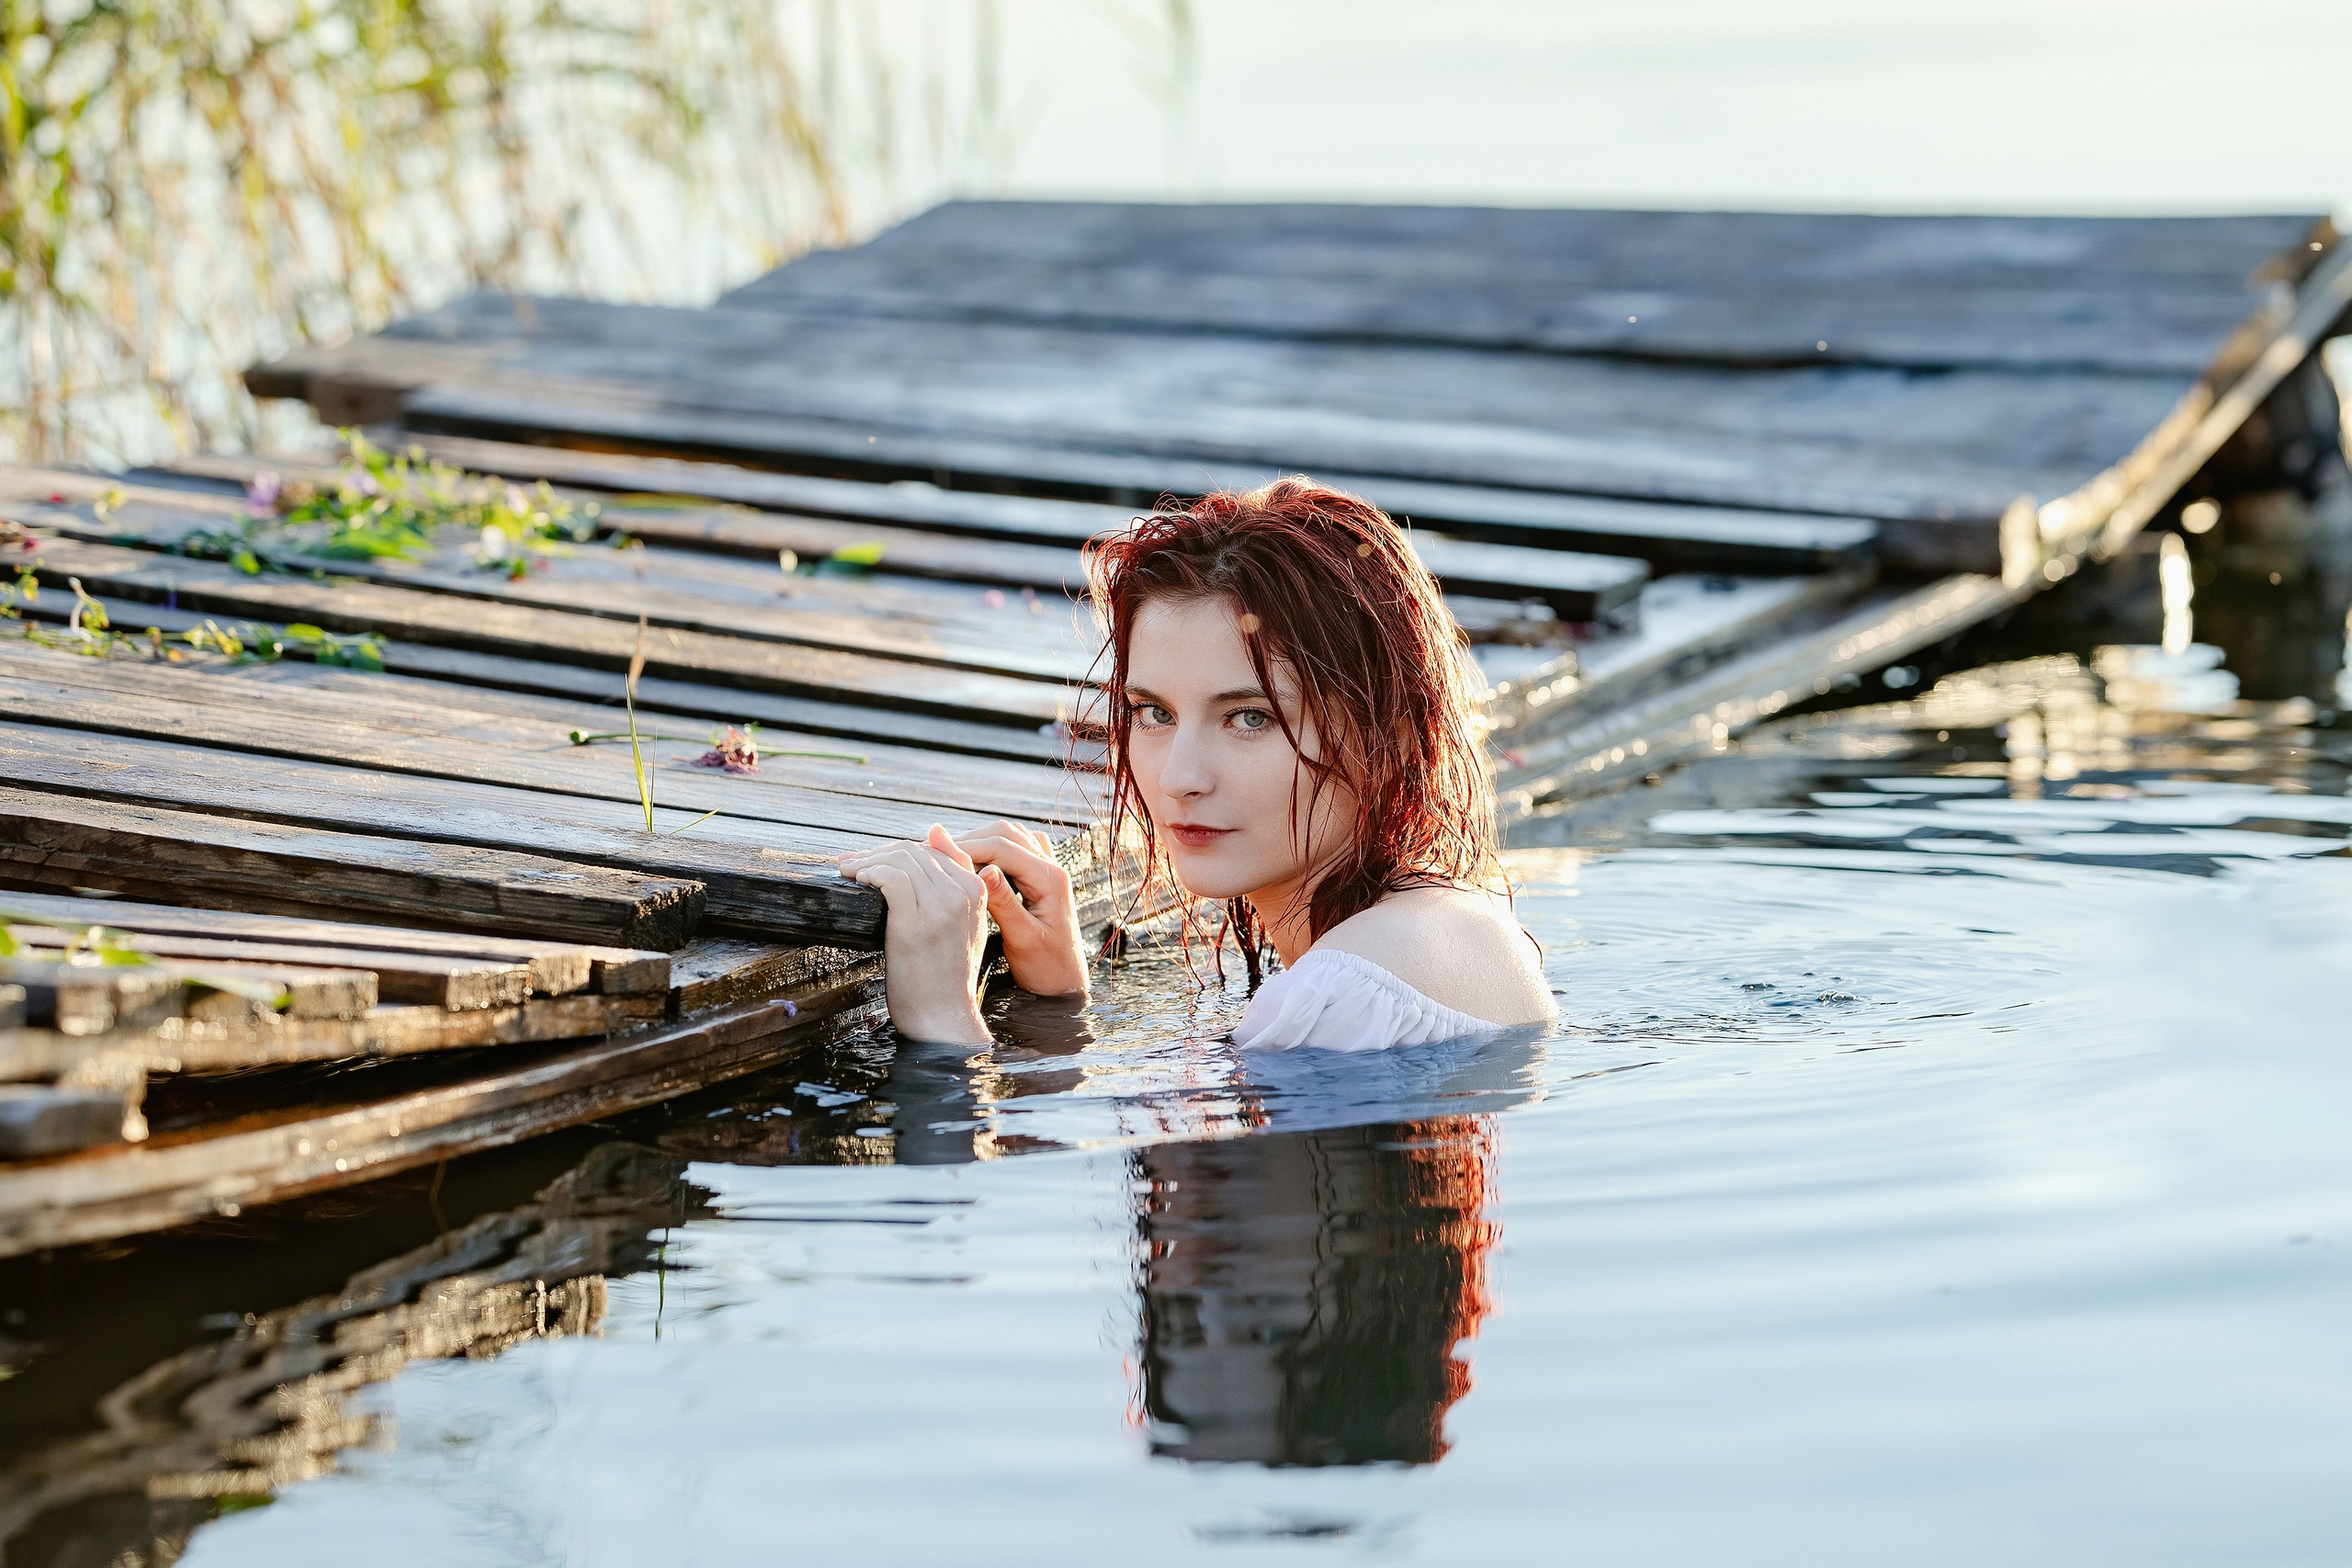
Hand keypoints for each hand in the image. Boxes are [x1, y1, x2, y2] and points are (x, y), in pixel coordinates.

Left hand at [836, 831, 990, 1044]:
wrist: (944, 1016)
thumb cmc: (945, 974)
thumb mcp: (963, 922)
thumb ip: (955, 879)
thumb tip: (936, 828)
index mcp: (976, 890)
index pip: (933, 849)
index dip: (896, 849)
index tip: (870, 858)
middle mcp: (962, 894)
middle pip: (913, 851)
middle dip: (877, 853)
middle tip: (851, 863)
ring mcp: (941, 908)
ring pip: (900, 861)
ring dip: (867, 861)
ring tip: (849, 872)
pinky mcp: (916, 925)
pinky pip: (891, 879)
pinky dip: (870, 873)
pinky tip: (858, 882)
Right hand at [947, 820, 1089, 998]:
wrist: (1066, 985)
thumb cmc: (1047, 969)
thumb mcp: (1022, 939)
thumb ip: (1003, 904)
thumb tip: (983, 871)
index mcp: (1051, 879)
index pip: (1002, 847)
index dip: (966, 846)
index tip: (934, 853)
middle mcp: (1052, 868)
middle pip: (1006, 834)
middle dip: (971, 839)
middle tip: (938, 852)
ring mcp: (1048, 871)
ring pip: (1010, 838)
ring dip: (981, 841)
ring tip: (950, 857)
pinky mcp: (1040, 879)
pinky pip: (1016, 850)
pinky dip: (993, 850)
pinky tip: (974, 865)